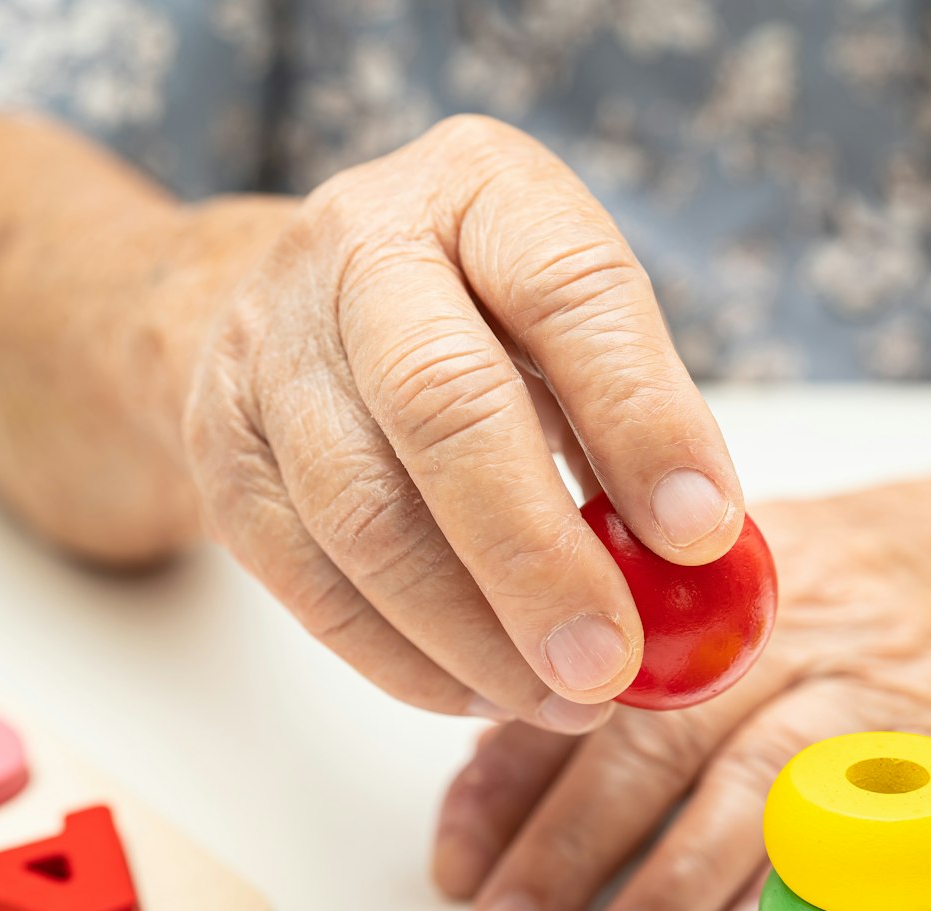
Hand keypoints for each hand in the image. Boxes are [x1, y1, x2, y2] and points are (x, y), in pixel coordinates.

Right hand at [181, 115, 744, 732]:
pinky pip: (308, 582)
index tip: (705, 534)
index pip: (571, 291)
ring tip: (563, 700)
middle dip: (538, 557)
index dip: (643, 418)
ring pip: (364, 514)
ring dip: (473, 637)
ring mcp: (267, 347)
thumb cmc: (477, 321)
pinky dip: (404, 661)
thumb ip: (635, 428)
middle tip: (611, 665)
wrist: (287, 305)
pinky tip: (481, 692)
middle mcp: (360, 245)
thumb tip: (709, 577)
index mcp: (484, 189)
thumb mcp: (569, 326)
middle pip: (443, 406)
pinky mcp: (220, 451)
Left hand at [431, 469, 930, 910]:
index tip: (455, 861)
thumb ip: (637, 651)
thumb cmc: (869, 577)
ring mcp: (853, 679)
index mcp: (698, 582)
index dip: (504, 775)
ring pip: (744, 778)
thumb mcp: (743, 572)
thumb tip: (510, 758)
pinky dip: (799, 878)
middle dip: (564, 842)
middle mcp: (766, 625)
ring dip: (672, 875)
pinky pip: (858, 814)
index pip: (576, 683)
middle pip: (646, 734)